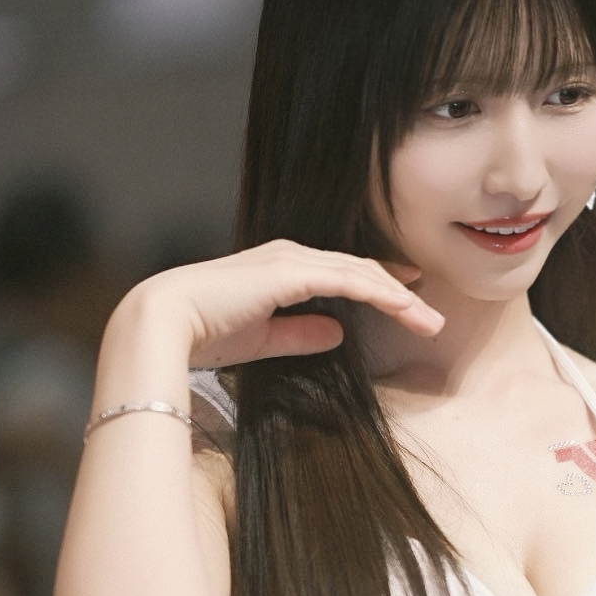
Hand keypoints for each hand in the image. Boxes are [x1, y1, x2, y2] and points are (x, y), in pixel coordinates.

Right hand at [113, 239, 443, 369]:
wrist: (165, 323)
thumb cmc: (201, 332)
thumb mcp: (263, 339)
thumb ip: (299, 333)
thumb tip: (337, 334)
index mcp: (282, 269)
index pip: (342, 273)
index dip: (378, 284)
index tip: (407, 299)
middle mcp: (290, 256)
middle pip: (360, 269)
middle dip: (399, 291)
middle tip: (431, 316)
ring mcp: (292, 260)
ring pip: (361, 273)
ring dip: (399, 297)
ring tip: (429, 322)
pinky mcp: (292, 272)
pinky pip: (349, 280)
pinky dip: (380, 293)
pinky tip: (403, 307)